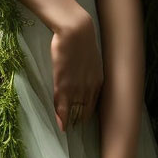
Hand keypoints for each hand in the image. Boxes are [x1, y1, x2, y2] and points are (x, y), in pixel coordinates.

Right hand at [50, 8, 102, 131]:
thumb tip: (81, 69)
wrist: (76, 31)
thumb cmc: (81, 38)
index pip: (93, 103)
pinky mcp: (63, 84)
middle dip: (79, 119)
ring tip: (66, 127)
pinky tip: (60, 123)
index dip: (87, 111)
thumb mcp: (89, 56)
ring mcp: (76, 87)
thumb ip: (87, 67)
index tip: (82, 117)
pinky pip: (62, 105)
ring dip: (69, 120)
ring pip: (73, 110)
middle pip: (85, 110)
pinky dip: (61, 116)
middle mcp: (90, 87)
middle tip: (73, 125)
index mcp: (98, 80)